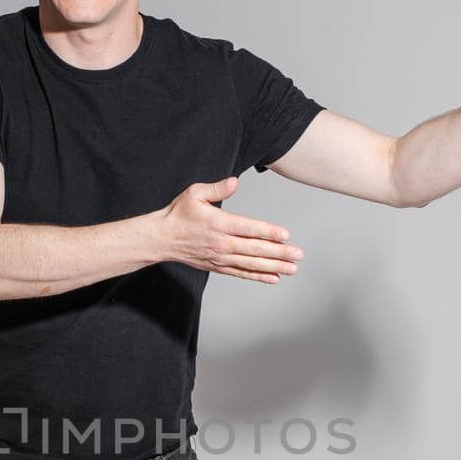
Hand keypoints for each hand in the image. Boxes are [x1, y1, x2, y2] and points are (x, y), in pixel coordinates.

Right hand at [160, 176, 303, 282]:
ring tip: (292, 269)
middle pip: (255, 249)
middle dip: (279, 253)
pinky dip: (257, 276)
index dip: (268, 232)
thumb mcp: (194, 193)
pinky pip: (241, 273)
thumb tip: (234, 182)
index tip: (286, 235)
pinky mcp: (218, 266)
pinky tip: (273, 278)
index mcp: (218, 223)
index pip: (248, 228)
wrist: (162, 239)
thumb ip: (216, 188)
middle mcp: (221, 243)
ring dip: (274, 267)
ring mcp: (220, 257)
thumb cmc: (179, 214)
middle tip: (298, 255)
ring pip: (251, 264)